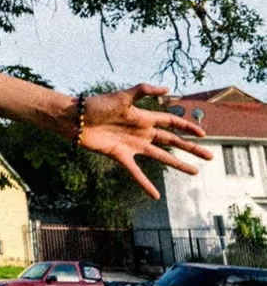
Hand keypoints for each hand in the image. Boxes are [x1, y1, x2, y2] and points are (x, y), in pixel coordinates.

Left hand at [80, 84, 209, 198]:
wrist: (75, 118)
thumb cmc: (97, 104)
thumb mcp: (122, 96)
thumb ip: (143, 91)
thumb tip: (168, 89)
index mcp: (144, 117)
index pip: (171, 123)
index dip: (187, 127)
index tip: (203, 134)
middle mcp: (141, 132)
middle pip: (172, 141)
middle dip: (191, 148)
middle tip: (210, 156)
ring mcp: (132, 145)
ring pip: (160, 156)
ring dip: (178, 164)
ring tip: (195, 172)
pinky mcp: (120, 155)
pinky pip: (136, 172)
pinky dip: (146, 184)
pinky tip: (156, 196)